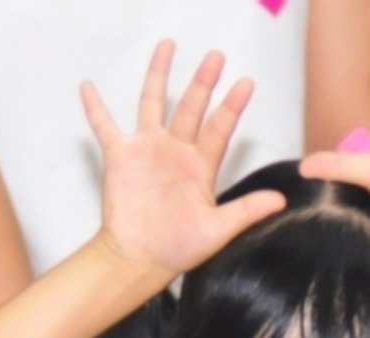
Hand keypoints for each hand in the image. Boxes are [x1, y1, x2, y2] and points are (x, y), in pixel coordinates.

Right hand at [82, 42, 285, 282]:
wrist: (140, 259)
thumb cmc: (179, 249)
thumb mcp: (218, 230)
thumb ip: (247, 210)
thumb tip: (281, 201)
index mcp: (200, 167)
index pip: (220, 129)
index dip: (232, 106)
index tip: (246, 83)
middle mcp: (176, 152)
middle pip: (192, 107)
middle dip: (204, 81)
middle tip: (216, 55)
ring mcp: (148, 150)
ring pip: (154, 103)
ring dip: (160, 75)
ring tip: (167, 45)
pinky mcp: (121, 157)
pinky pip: (105, 126)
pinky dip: (96, 108)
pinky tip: (88, 86)